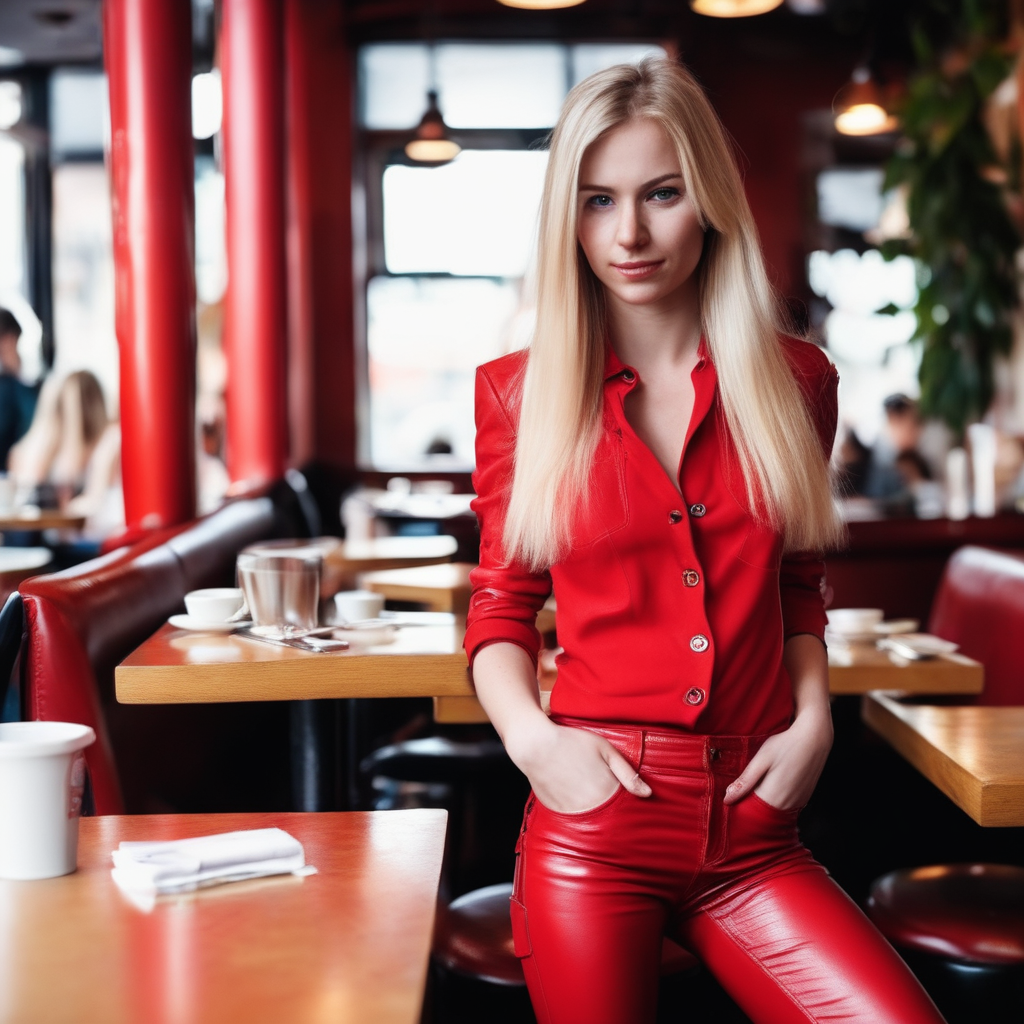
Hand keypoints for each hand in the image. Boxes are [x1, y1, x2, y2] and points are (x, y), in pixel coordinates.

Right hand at [508, 720, 651, 813]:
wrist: (535, 744)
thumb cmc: (572, 742)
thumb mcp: (605, 750)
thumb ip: (628, 773)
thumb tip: (648, 794)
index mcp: (606, 793)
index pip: (626, 809)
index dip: (628, 802)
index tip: (628, 796)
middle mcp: (590, 808)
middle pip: (609, 816)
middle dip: (612, 807)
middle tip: (601, 785)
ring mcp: (572, 813)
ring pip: (591, 818)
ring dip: (594, 809)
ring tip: (585, 786)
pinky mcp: (557, 812)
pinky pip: (573, 816)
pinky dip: (576, 807)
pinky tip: (572, 789)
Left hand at [722, 709, 831, 810]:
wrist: (815, 738)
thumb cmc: (786, 744)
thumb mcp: (762, 759)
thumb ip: (745, 781)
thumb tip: (727, 799)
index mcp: (774, 796)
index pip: (751, 813)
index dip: (741, 806)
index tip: (734, 797)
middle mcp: (788, 804)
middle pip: (764, 814)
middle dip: (752, 805)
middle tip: (745, 788)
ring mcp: (799, 802)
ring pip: (776, 810)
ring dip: (765, 802)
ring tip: (761, 782)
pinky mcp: (806, 797)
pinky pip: (787, 806)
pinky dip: (777, 799)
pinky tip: (774, 782)